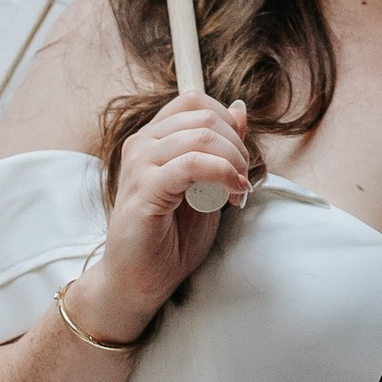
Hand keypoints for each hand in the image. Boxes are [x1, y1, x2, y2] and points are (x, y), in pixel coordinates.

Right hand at [72, 93, 249, 333]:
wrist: (139, 281)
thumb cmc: (170, 237)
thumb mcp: (207, 186)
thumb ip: (220, 149)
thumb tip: (240, 109)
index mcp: (153, 139)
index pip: (194, 100)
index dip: (227, 122)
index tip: (239, 159)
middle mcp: (141, 144)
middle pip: (202, 114)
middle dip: (237, 146)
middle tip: (243, 182)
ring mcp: (139, 165)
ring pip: (201, 136)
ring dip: (233, 163)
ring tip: (237, 193)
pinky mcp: (143, 190)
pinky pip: (191, 164)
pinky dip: (222, 174)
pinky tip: (231, 195)